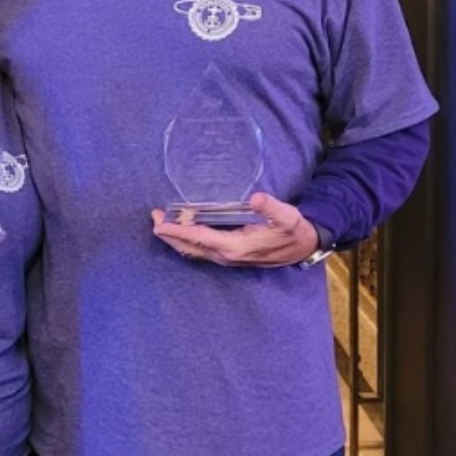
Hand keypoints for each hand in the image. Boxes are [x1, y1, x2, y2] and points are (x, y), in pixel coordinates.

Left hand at [150, 192, 319, 267]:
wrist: (301, 247)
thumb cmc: (292, 230)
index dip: (179, 232)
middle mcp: (227, 255)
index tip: (160, 225)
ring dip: (175, 238)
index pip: (200, 239)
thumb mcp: (287, 216)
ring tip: (160, 221)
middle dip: (170, 234)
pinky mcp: (227, 255)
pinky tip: (179, 230)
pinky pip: (200, 250)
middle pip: (190, 248)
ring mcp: (226, 257)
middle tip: (153, 217)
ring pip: (193, 251)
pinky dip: (186, 240)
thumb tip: (257, 198)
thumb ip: (272, 207)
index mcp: (236, 247)